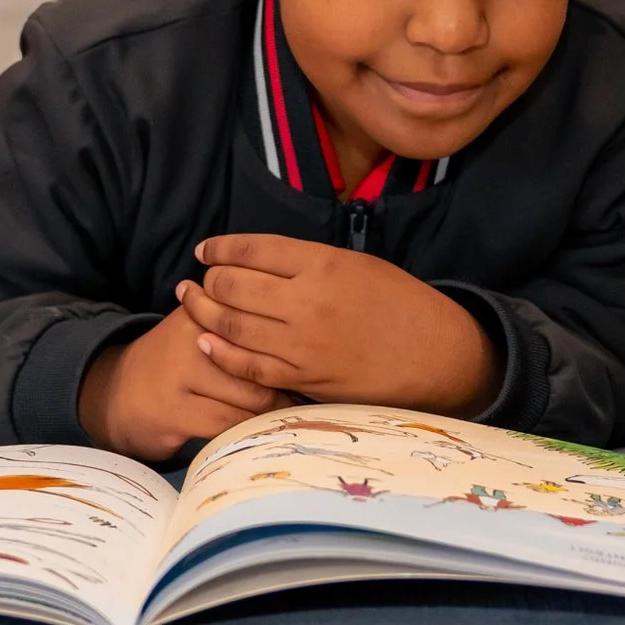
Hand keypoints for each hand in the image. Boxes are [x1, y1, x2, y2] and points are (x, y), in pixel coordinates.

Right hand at [76, 307, 296, 463]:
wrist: (116, 394)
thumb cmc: (178, 362)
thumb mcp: (204, 328)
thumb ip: (244, 322)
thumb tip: (309, 331)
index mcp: (206, 309)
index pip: (264, 325)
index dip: (293, 347)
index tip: (315, 361)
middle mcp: (193, 337)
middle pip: (265, 363)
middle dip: (290, 383)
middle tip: (309, 394)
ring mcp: (181, 375)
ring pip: (252, 397)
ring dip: (274, 411)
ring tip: (289, 413)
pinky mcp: (174, 412)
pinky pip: (230, 425)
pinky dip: (249, 431)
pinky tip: (256, 432)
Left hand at [178, 234, 502, 415]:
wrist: (435, 355)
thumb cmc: (402, 304)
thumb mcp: (361, 265)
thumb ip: (312, 262)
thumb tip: (261, 261)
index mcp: (325, 264)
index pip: (254, 249)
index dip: (221, 247)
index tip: (207, 250)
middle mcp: (308, 301)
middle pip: (234, 285)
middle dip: (209, 279)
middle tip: (199, 278)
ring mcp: (302, 343)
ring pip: (232, 324)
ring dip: (203, 312)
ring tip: (190, 302)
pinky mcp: (302, 378)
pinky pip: (247, 365)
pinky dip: (220, 351)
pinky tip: (204, 340)